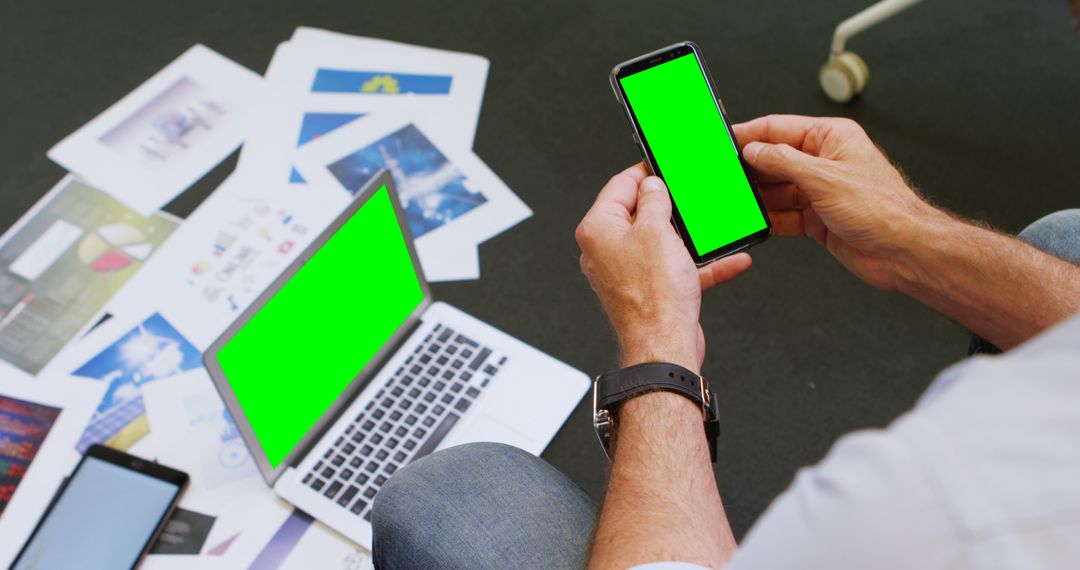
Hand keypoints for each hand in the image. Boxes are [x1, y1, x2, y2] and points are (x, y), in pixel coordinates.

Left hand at [576, 164, 751, 372]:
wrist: (664, 348)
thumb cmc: (653, 298)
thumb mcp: (657, 231)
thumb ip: (655, 201)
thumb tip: (652, 185)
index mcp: (598, 230)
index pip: (618, 187)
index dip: (644, 172)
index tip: (662, 165)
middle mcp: (606, 251)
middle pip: (639, 214)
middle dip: (669, 205)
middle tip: (689, 194)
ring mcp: (627, 272)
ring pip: (661, 242)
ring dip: (689, 236)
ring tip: (711, 227)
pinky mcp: (649, 290)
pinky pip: (676, 269)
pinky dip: (700, 265)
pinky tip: (729, 261)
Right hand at [734, 115, 946, 290]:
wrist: (904, 251)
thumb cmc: (883, 210)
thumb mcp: (824, 178)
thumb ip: (783, 161)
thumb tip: (754, 150)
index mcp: (831, 138)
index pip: (779, 128)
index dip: (750, 134)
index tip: (724, 141)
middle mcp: (824, 162)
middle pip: (774, 159)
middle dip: (750, 169)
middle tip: (724, 176)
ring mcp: (820, 192)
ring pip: (776, 190)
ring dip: (757, 197)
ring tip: (736, 201)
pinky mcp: (817, 219)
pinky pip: (783, 215)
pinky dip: (769, 219)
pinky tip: (755, 222)